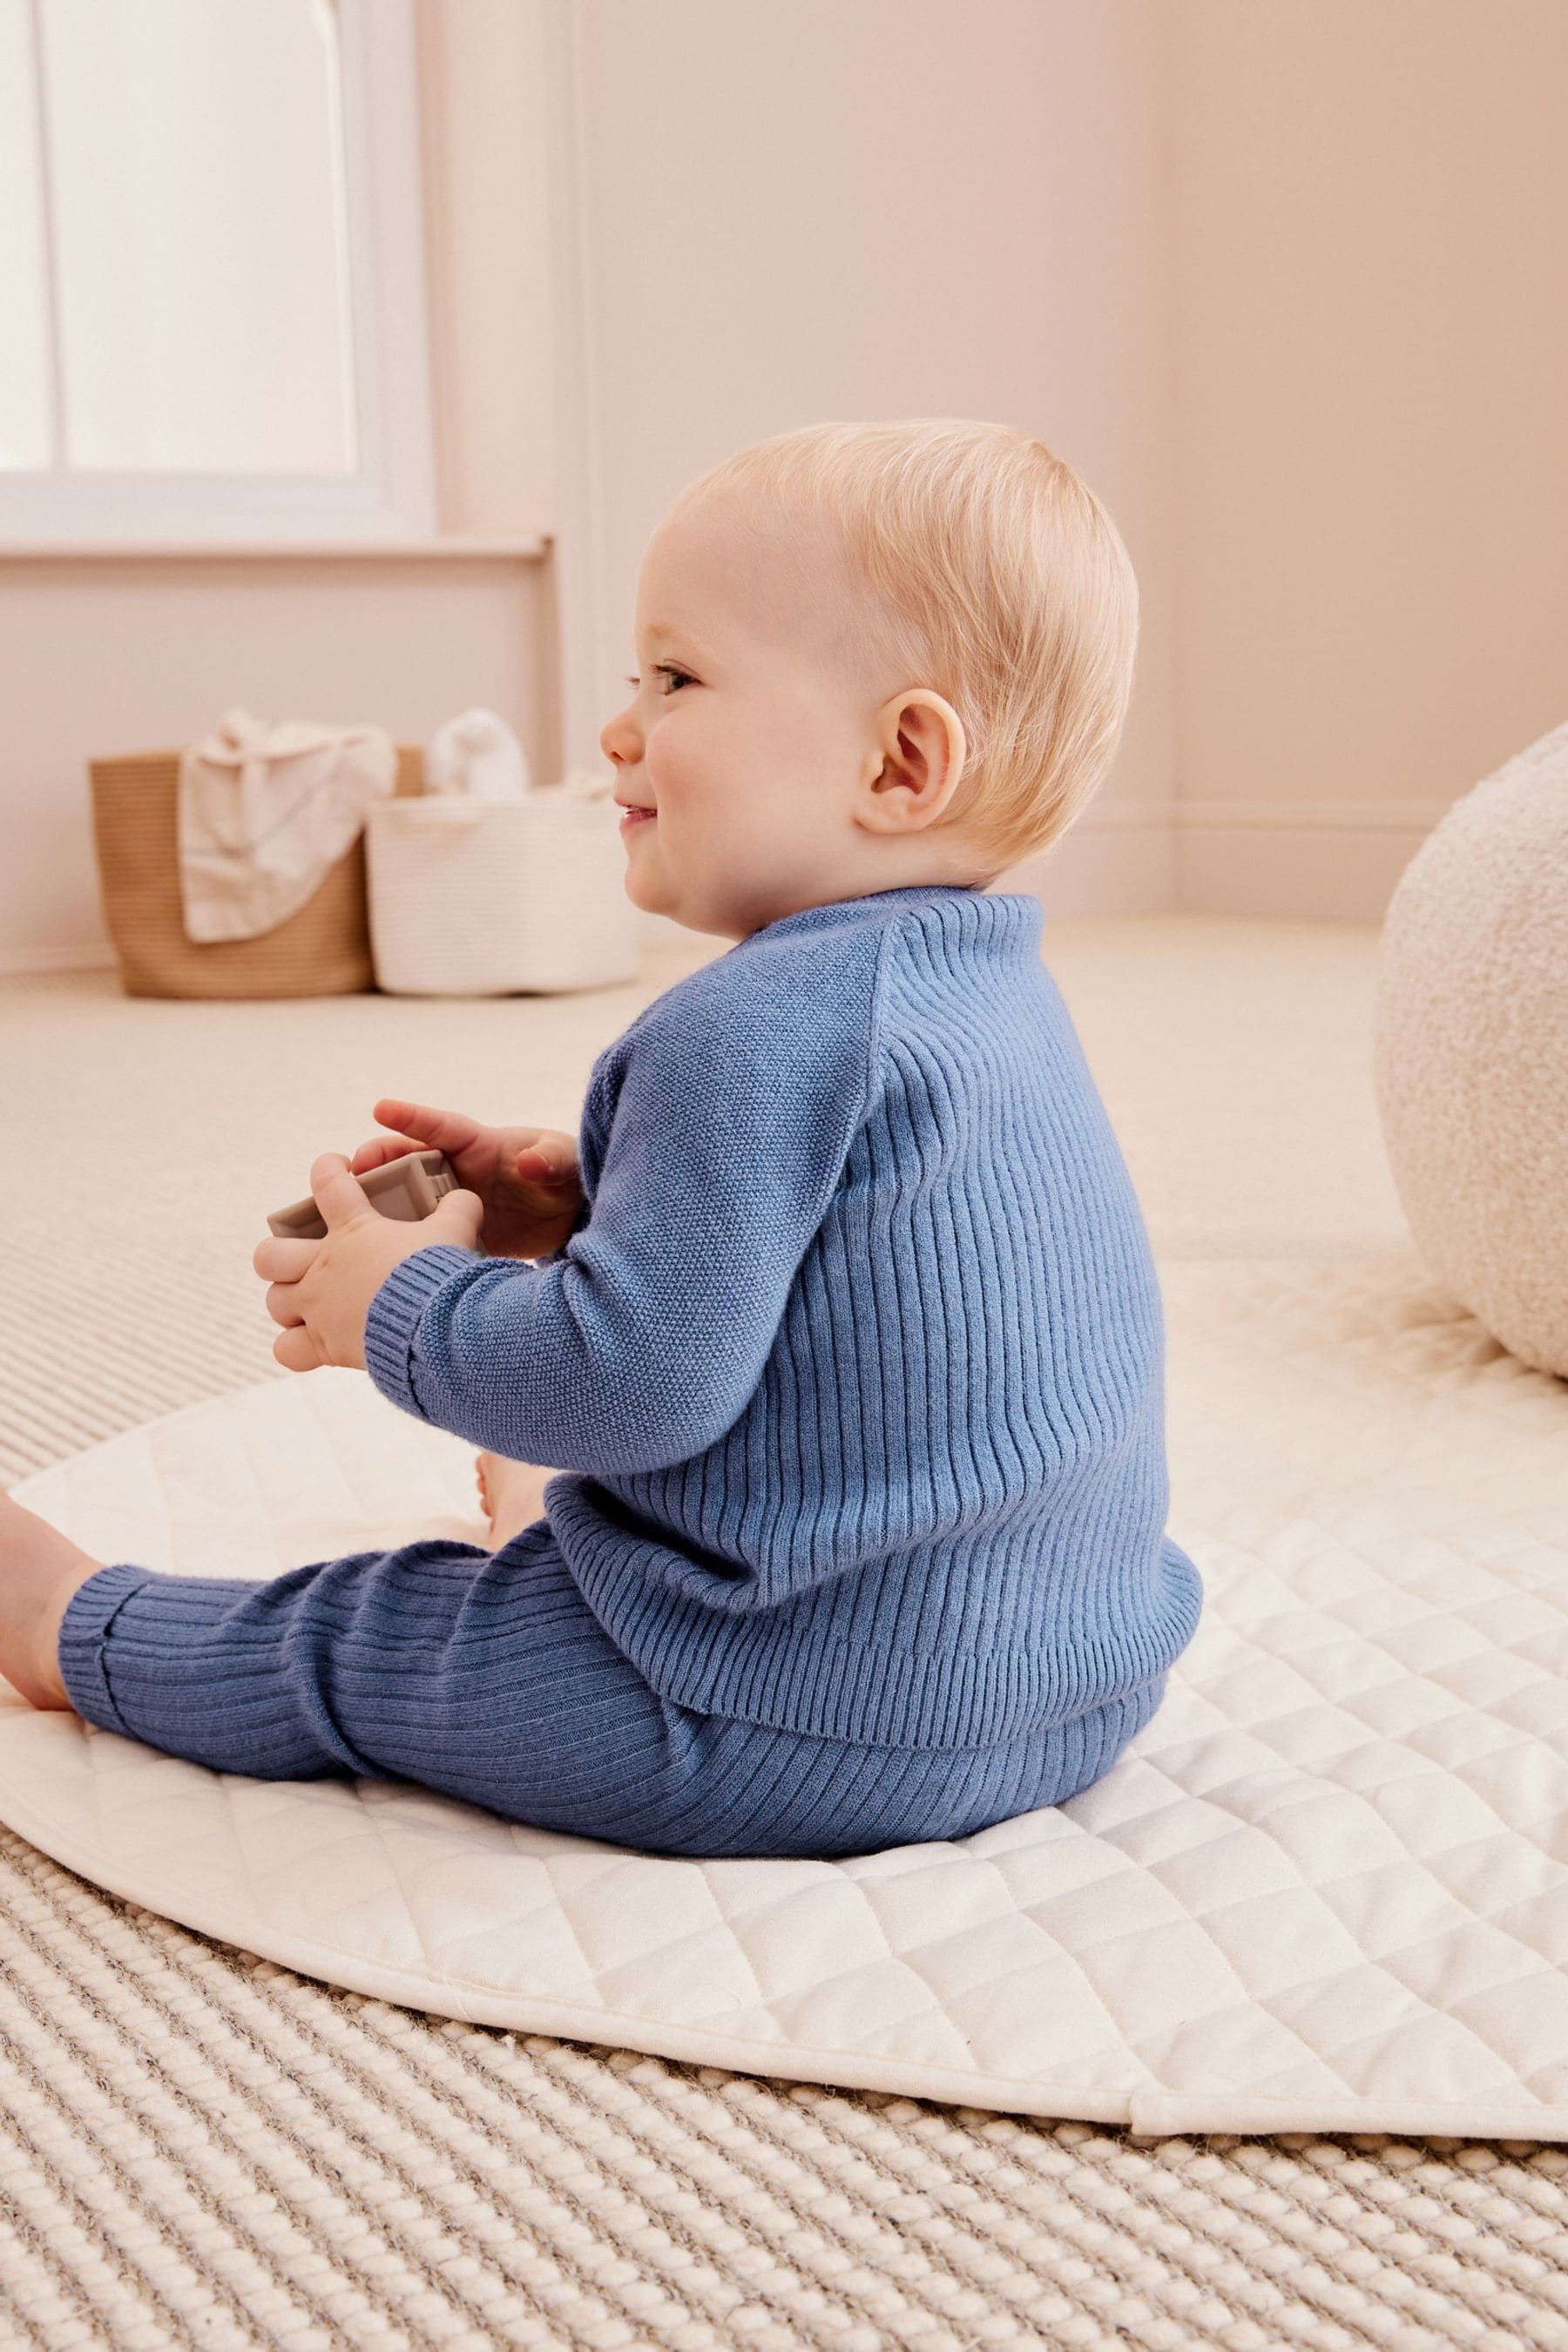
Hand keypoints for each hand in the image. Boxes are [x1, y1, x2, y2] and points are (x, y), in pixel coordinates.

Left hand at [252, 1153, 483, 1372]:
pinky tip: (309, 1343)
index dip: (327, 1168)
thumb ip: (458, 1208)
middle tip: (301, 1255)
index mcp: (354, 1228)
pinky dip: (294, 1347)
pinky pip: (286, 1350)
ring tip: (307, 1302)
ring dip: (288, 1300)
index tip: (335, 1167)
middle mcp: (324, 1266)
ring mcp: (318, 1307)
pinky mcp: (324, 1345)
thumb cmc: (443, 1273)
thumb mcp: (457, 1230)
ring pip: (275, 1301)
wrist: (436, 1326)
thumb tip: (464, 1197)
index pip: (327, 1183)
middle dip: (278, 1253)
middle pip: (270, 1254)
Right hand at [349, 1098, 584, 1261]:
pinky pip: (417, 1237)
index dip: (412, 1118)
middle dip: (377, 1164)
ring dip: (376, 1206)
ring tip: (347, 1215)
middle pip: (406, 1163)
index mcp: (479, 1145)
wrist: (571, 1221)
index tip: (380, 1109)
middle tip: (353, 1173)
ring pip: (403, 1201)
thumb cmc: (566, 1176)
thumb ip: (551, 1158)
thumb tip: (531, 1163)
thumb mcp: (565, 1163)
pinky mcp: (449, 1236)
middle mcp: (455, 1172)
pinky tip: (374, 1259)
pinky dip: (395, 1244)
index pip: (441, 1128)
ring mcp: (448, 1206)